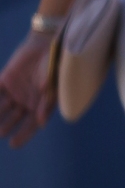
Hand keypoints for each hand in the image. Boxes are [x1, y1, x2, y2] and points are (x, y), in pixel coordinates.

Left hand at [0, 32, 50, 147]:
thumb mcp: (54, 84)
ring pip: (2, 107)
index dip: (23, 134)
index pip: (31, 123)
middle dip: (5, 126)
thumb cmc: (56, 64)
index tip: (13, 144)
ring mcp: (15, 90)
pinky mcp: (6, 79)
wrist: (48, 42)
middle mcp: (27, 100)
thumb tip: (40, 123)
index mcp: (41, 104)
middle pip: (14, 118)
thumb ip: (45, 103)